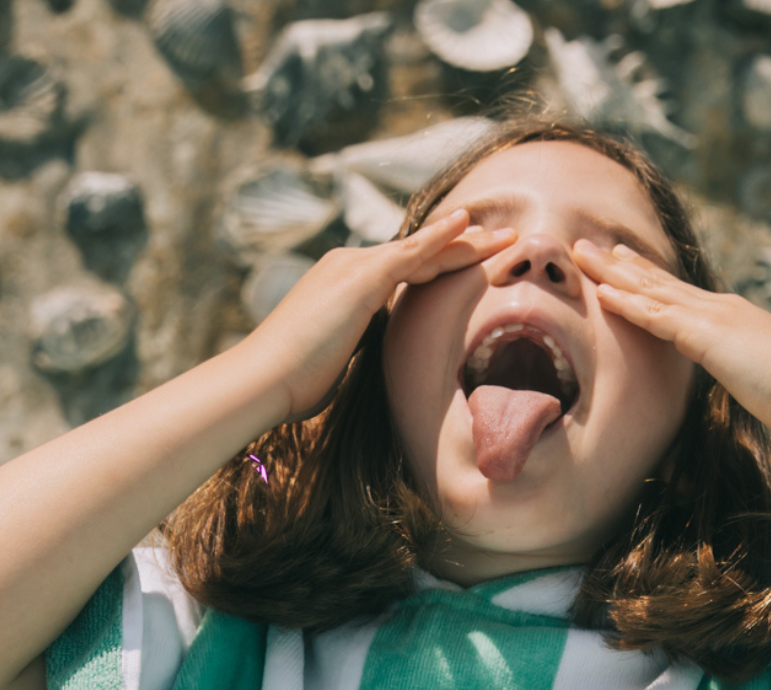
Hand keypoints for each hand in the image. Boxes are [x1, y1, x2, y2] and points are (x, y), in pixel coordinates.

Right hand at [239, 209, 514, 422]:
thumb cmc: (290, 384)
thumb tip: (363, 364)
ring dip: (465, 241)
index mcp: (342, 286)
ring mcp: (353, 267)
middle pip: (416, 253)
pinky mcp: (360, 277)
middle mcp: (348, 265)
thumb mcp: (331, 363)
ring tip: (506, 236)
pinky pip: (410, 251)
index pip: (401, 271)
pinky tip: (467, 225)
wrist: (264, 379)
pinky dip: (440, 237)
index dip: (437, 267)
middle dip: (459, 247)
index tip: (467, 265)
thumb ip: (352, 352)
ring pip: (421, 249)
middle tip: (499, 240)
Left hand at [573, 239, 770, 449]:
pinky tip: (602, 293)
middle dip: (622, 265)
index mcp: (735, 319)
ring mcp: (715, 318)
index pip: (682, 294)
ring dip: (613, 273)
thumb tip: (747, 384)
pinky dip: (628, 304)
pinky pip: (658, 317)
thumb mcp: (768, 381)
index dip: (650, 277)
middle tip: (589, 248)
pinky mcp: (708, 337)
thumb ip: (749, 375)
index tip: (623, 262)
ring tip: (581, 256)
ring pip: (652, 290)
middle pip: (661, 282)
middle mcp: (722, 309)